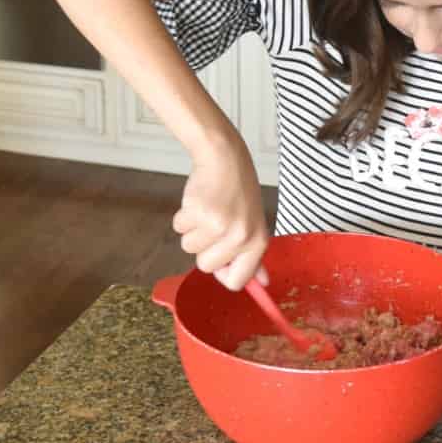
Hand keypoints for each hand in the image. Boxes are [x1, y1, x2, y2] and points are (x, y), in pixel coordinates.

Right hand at [172, 133, 268, 289]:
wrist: (225, 159)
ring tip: (209, 210)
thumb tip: (262, 284)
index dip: (224, 272)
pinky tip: (199, 202)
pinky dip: (184, 217)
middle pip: (206, 267)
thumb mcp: (254, 223)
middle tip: (217, 223)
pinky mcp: (197, 213)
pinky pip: (179, 229)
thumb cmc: (239, 192)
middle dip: (205, 248)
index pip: (237, 281)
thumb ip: (254, 256)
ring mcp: (218, 225)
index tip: (223, 257)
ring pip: (189, 248)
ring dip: (193, 231)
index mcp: (258, 242)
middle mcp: (240, 236)